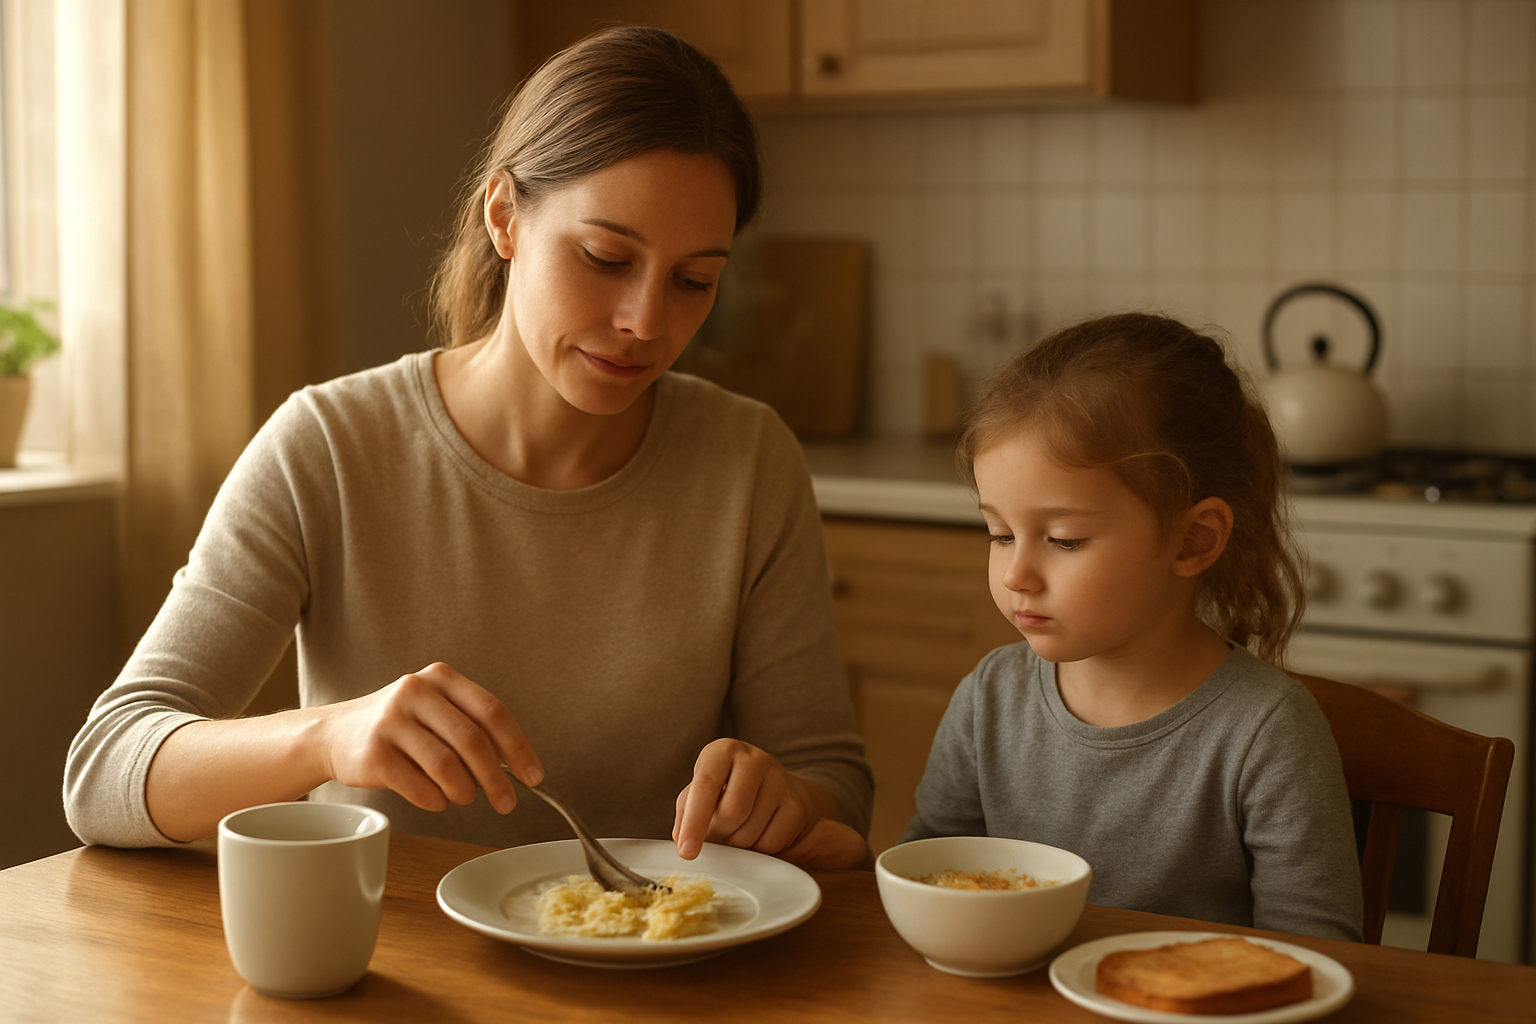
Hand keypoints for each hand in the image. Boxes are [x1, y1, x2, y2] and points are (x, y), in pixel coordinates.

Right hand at [316, 662, 542, 812]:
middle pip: (473, 741)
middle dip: (496, 778)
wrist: (334, 734)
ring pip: (447, 767)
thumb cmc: (400, 727)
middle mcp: (415, 692)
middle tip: (507, 802)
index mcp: (441, 678)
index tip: (533, 776)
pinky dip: (436, 801)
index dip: (518, 747)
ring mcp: (391, 721)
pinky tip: (436, 799)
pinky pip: (420, 787)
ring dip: (464, 791)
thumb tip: (517, 768)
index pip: (492, 712)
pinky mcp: (373, 753)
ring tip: (463, 796)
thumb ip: (472, 729)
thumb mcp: (436, 711)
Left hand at [672, 739, 866, 870]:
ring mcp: (780, 780)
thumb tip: (682, 838)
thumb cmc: (727, 792)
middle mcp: (754, 759)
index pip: (706, 785)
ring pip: (750, 832)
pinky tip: (757, 834)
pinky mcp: (796, 805)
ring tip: (737, 831)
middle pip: (731, 812)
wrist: (775, 790)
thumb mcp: (701, 793)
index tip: (686, 851)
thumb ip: (686, 812)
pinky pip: (771, 843)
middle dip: (719, 834)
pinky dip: (758, 850)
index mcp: (723, 751)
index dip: (694, 821)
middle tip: (718, 835)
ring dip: (737, 844)